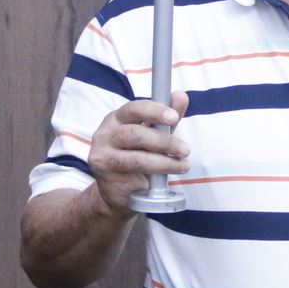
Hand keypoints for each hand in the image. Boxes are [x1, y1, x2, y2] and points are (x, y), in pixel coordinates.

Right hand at [86, 92, 190, 213]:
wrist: (118, 192)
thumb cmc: (137, 159)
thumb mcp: (154, 136)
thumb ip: (167, 118)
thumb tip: (181, 96)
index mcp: (117, 118)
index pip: (134, 108)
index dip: (155, 110)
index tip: (174, 116)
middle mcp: (106, 132)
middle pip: (136, 132)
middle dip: (164, 140)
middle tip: (185, 149)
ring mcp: (102, 151)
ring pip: (137, 153)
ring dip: (165, 158)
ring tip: (183, 163)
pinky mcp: (104, 169)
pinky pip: (135, 167)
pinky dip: (158, 169)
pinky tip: (172, 172)